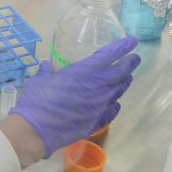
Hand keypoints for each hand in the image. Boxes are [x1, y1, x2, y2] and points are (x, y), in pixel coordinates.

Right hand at [10, 37, 139, 156]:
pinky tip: (115, 103)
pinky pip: (112, 110)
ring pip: (118, 91)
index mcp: (84, 72)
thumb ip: (46, 71)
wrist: (37, 130)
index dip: (122, 47)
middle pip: (120, 73)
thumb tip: (46, 65)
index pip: (109, 55)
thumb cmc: (37, 100)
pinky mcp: (96, 121)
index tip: (132, 41)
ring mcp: (99, 106)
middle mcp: (97, 87)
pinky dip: (115, 104)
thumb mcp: (40, 80)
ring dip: (124, 82)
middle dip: (130, 63)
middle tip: (135, 58)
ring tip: (127, 78)